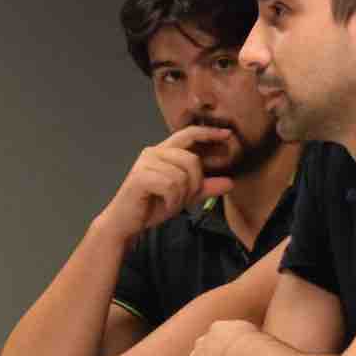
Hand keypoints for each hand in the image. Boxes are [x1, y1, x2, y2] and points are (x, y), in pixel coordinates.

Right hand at [93, 126, 238, 239]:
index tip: (227, 134)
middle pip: (191, 159)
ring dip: (182, 195)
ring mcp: (146, 163)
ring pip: (182, 175)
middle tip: (186, 198)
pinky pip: (171, 185)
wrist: (126, 223)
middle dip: (195, 183)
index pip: (188, 134)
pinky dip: (173, 200)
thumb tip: (229, 183)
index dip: (208, 133)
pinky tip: (165, 205)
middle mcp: (154, 152)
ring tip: (172, 203)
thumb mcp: (184, 196)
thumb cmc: (151, 205)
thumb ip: (204, 188)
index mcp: (163, 152)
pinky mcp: (140, 177)